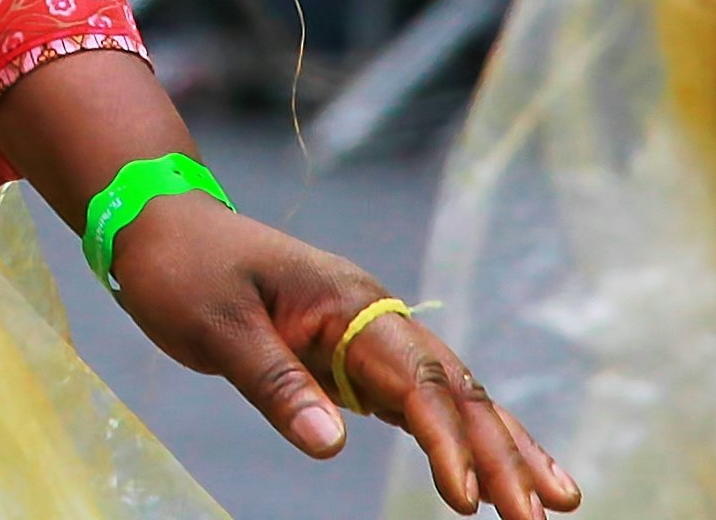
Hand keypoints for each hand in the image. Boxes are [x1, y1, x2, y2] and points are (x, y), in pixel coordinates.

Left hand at [106, 194, 575, 516]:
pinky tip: (492, 479)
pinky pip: (423, 403)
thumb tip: (332, 445)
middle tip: (543, 516)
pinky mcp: (357, 359)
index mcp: (350, 302)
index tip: (467, 501)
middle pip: (455, 389)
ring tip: (556, 501)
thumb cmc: (182, 270)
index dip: (447, 443)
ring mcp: (371, 337)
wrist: (159, 225)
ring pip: (454, 396)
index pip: (417, 380)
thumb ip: (275, 383)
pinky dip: (462, 439)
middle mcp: (375, 316)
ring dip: (502, 447)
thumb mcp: (216, 328)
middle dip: (503, 453)